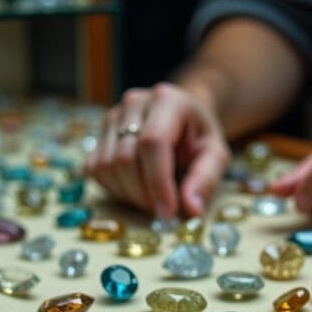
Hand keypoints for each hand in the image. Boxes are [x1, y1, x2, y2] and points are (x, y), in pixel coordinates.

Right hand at [84, 82, 230, 216]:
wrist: (182, 117)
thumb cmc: (199, 137)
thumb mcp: (216, 154)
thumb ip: (206, 179)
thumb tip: (191, 210)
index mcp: (167, 100)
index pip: (152, 142)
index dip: (157, 182)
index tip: (166, 211)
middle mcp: (134, 103)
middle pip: (125, 158)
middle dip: (143, 193)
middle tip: (162, 210)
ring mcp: (112, 117)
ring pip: (106, 166)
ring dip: (128, 194)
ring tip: (152, 198)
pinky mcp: (99, 135)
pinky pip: (95, 170)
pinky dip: (113, 188)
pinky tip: (135, 189)